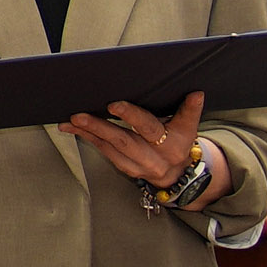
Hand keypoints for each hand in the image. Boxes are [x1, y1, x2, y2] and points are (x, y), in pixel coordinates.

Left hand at [65, 92, 215, 198]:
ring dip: (87, 132)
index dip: (132, 116)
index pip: (150, 127)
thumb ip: (189, 110)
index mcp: (171, 143)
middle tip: (79, 115)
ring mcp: (138, 165)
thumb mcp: (188, 126)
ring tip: (70, 120)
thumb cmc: (179, 140)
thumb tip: (196, 93)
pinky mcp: (126, 168)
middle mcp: (154, 157)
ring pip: (109, 147)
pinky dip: (88, 138)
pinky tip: (72, 128)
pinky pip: (104, 151)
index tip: (114, 104)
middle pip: (124, 140)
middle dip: (100, 127)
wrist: (177, 173)